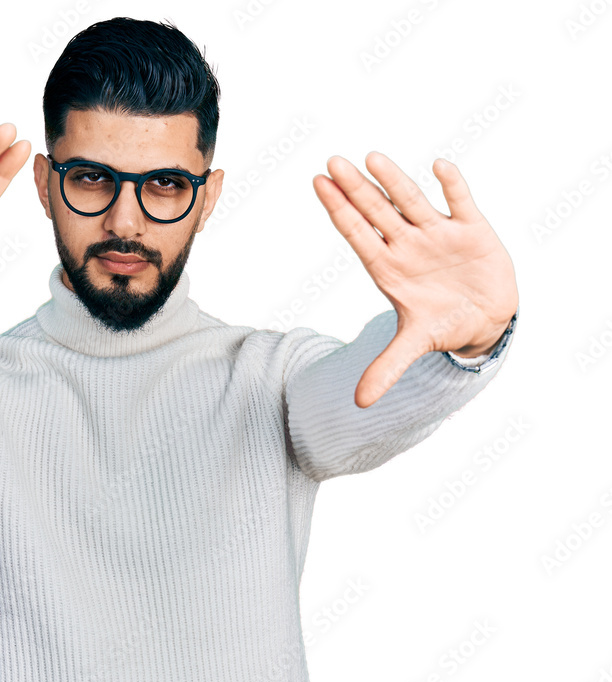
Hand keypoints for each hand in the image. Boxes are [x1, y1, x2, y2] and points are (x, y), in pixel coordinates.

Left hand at [312, 152, 518, 406]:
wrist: (484, 319)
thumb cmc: (442, 323)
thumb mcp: (413, 346)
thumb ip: (386, 368)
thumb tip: (360, 403)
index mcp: (388, 268)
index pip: (357, 234)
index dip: (339, 211)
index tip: (319, 184)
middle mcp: (408, 245)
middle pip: (377, 212)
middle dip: (356, 189)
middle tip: (332, 162)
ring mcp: (438, 234)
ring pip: (412, 201)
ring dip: (394, 181)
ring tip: (371, 157)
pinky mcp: (472, 230)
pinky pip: (461, 203)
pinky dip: (452, 187)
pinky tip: (439, 166)